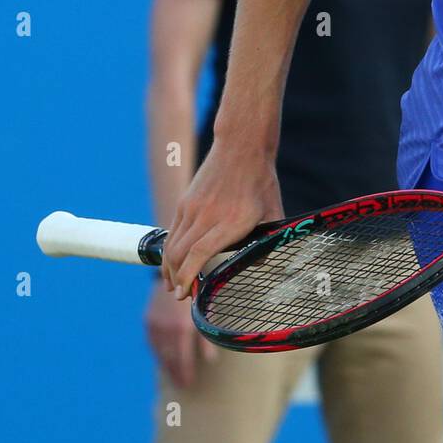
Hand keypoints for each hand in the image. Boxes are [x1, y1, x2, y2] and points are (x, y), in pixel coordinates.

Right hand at [144, 277, 216, 388]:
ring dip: (167, 367)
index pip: (182, 358)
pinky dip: (160, 354)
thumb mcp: (204, 311)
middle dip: (176, 373)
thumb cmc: (196, 290)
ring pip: (160, 353)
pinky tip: (166, 361)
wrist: (174, 271)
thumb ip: (206, 337)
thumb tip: (211, 360)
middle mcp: (166, 329)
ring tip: (175, 378)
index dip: (185, 371)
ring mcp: (155, 325)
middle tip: (183, 386)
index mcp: (181, 328)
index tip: (189, 384)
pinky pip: (153, 343)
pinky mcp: (148, 321)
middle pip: (170, 359)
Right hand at [161, 139, 284, 298]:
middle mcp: (207, 215)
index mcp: (230, 221)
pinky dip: (170, 250)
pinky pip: (173, 232)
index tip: (186, 294)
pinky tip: (172, 262)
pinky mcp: (185, 201)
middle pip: (181, 254)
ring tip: (174, 284)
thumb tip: (258, 265)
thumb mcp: (273, 212)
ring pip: (173, 245)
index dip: (189, 277)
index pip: (200, 254)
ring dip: (169, 268)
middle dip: (177, 279)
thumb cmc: (261, 181)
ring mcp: (193, 207)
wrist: (242, 146)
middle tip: (182, 295)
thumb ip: (266, 240)